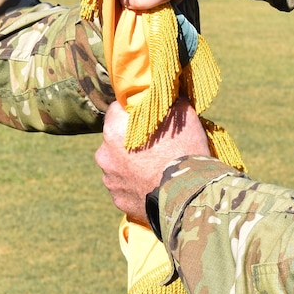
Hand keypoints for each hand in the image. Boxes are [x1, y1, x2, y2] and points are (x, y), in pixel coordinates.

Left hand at [96, 100, 208, 217]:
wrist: (188, 195)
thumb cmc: (184, 151)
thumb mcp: (183, 114)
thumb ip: (169, 101)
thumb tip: (169, 93)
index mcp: (114, 130)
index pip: (117, 109)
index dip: (133, 110)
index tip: (147, 115)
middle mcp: (105, 155)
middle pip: (115, 139)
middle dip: (130, 139)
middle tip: (154, 144)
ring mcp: (110, 180)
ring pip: (118, 164)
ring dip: (131, 163)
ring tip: (155, 167)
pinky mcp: (118, 200)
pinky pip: (125, 186)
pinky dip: (135, 184)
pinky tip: (152, 183)